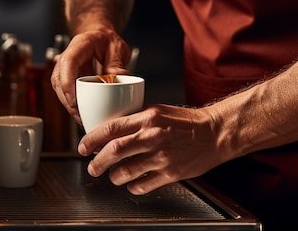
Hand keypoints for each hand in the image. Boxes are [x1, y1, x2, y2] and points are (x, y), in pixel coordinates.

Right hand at [51, 28, 130, 123]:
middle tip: (80, 116)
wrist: (100, 36)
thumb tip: (121, 84)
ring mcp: (65, 68)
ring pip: (59, 88)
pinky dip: (72, 104)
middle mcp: (67, 56)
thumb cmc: (106, 39)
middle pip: (58, 80)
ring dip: (68, 105)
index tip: (74, 101)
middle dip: (67, 101)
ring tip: (82, 119)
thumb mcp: (117, 48)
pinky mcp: (68, 77)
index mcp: (80, 45)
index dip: (68, 83)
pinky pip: (65, 91)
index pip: (68, 62)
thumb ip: (118, 64)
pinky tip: (82, 114)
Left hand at [79, 104, 225, 194]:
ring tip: (114, 176)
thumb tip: (111, 131)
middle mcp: (153, 136)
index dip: (91, 139)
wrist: (215, 133)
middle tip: (93, 167)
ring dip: (114, 177)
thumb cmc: (188, 122)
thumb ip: (136, 120)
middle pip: (113, 151)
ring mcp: (162, 156)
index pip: (111, 128)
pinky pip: (142, 185)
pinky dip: (133, 187)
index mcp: (148, 118)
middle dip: (97, 162)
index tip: (83, 147)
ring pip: (125, 172)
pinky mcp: (171, 172)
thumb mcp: (159, 111)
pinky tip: (134, 183)